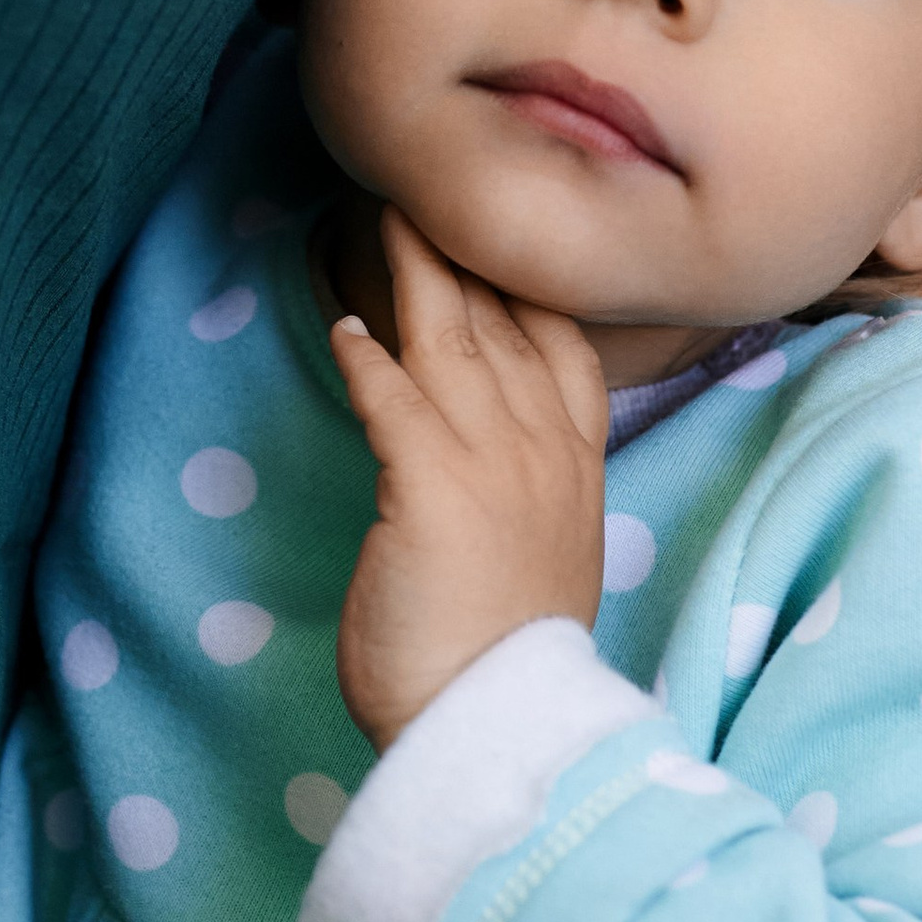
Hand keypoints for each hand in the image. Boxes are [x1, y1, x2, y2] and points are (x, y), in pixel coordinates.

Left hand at [330, 210, 610, 749]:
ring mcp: (492, 463)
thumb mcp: (542, 568)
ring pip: (451, 338)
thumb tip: (490, 487)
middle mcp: (544, 453)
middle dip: (467, 253)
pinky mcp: (429, 484)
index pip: (564, 352)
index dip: (527, 290)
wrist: (500, 729)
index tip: (499, 242)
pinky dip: (365, 357)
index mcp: (577, 473)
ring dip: (415, 272)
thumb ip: (525, 508)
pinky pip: (391, 396)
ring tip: (386, 217)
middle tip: (430, 192)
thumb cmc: (508, 667)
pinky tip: (344, 328)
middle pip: (504, 323)